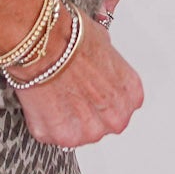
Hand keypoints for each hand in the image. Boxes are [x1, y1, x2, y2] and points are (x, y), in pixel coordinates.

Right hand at [6, 0, 141, 149]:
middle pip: (102, 122)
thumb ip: (107, 66)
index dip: (102, 96)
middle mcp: (114, 117)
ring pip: (79, 132)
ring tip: (55, 93)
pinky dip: (46, 121)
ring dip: (66, 118)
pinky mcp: (61, 136)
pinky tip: (43, 100)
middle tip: (70, 90)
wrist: (44, 43)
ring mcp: (88, 130)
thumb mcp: (103, 43)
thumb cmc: (70, 37)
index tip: (91, 90)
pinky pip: (54, 134)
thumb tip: (97, 64)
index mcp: (131, 94)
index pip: (123, 106)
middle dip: (86, 110)